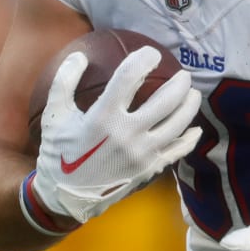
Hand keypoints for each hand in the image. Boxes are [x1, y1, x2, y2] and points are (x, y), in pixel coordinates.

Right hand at [32, 46, 201, 223]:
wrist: (66, 196)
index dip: (144, 59)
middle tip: (183, 74)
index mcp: (103, 117)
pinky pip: (177, 151)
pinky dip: (189, 138)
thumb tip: (80, 55)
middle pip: (165, 101)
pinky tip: (194, 129)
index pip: (129, 77)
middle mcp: (127, 134)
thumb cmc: (59, 152)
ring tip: (193, 94)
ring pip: (177, 124)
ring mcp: (142, 153)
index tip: (151, 53)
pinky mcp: (149, 169)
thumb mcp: (54, 115)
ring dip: (189, 106)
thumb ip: (64, 81)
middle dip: (179, 83)